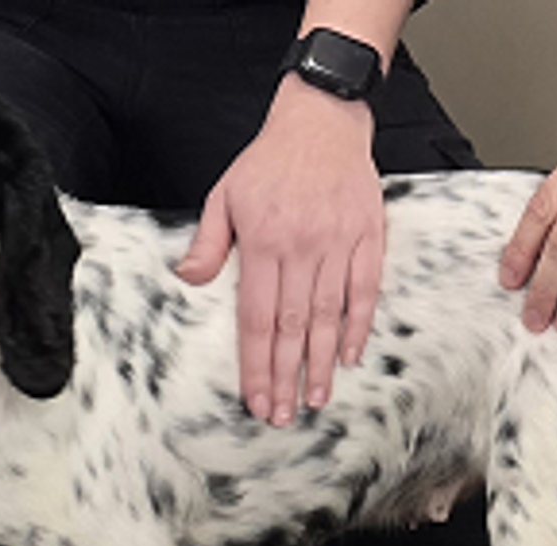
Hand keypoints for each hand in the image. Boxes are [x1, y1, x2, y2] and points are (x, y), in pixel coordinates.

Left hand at [178, 75, 383, 426]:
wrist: (322, 119)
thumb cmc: (269, 160)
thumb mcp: (224, 193)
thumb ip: (208, 241)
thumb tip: (188, 278)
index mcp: (262, 242)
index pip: (258, 318)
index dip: (257, 364)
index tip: (256, 398)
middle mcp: (301, 246)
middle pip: (293, 326)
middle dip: (287, 376)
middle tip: (285, 415)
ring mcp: (338, 242)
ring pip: (329, 315)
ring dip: (322, 362)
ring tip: (316, 398)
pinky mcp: (367, 235)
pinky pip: (365, 289)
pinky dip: (359, 325)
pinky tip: (349, 356)